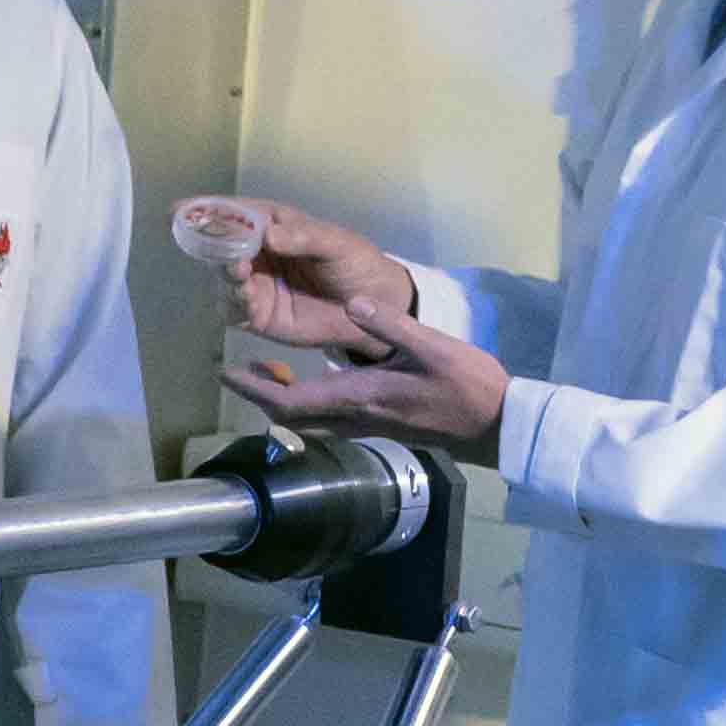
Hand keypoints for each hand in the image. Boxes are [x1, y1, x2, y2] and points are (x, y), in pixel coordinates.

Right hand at [191, 194, 420, 357]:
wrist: (375, 307)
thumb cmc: (354, 263)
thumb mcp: (335, 243)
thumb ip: (303, 237)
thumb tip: (269, 236)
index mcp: (270, 226)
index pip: (232, 214)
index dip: (205, 211)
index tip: (179, 210)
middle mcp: (255, 254)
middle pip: (218, 247)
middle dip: (213, 247)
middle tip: (224, 249)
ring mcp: (253, 284)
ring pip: (221, 279)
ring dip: (225, 276)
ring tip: (240, 275)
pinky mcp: (257, 315)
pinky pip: (233, 310)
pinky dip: (234, 304)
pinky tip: (249, 299)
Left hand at [236, 278, 511, 456]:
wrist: (498, 424)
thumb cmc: (469, 385)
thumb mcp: (431, 345)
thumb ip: (389, 323)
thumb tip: (349, 301)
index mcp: (359, 397)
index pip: (291, 402)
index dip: (254, 391)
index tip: (227, 375)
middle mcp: (356, 417)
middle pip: (293, 415)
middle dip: (260, 396)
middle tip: (237, 372)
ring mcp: (369, 425)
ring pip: (311, 419)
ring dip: (283, 399)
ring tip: (266, 372)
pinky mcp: (382, 425)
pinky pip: (331, 419)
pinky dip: (308, 402)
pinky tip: (315, 381)